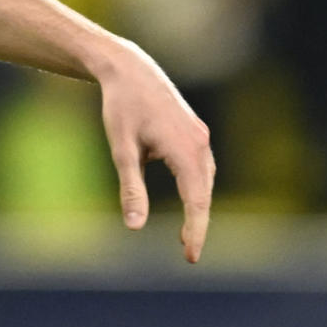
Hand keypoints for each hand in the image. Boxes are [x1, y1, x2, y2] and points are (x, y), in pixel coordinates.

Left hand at [95, 40, 214, 261]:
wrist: (130, 70)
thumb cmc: (121, 108)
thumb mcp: (122, 149)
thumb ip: (131, 188)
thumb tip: (134, 227)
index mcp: (185, 150)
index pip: (196, 202)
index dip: (195, 231)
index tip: (190, 256)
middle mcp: (200, 144)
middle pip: (204, 194)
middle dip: (198, 224)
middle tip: (188, 254)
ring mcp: (201, 137)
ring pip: (204, 180)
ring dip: (199, 207)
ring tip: (187, 234)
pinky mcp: (196, 132)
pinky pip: (201, 167)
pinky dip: (196, 187)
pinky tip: (190, 199)